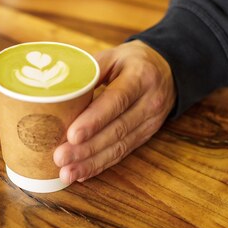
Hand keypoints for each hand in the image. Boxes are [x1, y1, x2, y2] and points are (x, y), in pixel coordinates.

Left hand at [54, 40, 175, 183]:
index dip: (95, 119)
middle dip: (87, 148)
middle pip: (117, 129)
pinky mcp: (146, 135)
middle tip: (60, 157)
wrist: (169, 70)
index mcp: (140, 77)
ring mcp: (150, 122)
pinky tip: (82, 173)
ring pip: (120, 146)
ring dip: (91, 162)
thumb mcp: (114, 54)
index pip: (117, 100)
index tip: (72, 134)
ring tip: (66, 173)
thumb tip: (58, 88)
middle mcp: (149, 102)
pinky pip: (122, 153)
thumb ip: (89, 69)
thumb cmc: (133, 61)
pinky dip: (100, 165)